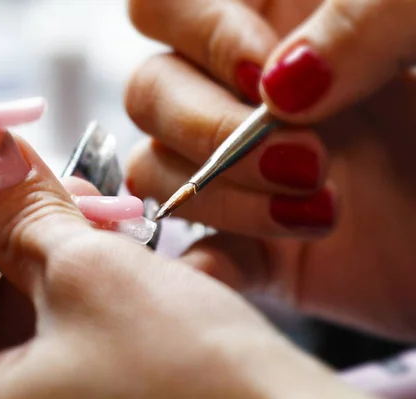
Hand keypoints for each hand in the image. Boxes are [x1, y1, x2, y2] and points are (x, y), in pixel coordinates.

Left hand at [0, 132, 369, 398]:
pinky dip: (101, 314)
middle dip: (28, 249)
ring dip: (71, 277)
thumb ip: (26, 217)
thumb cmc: (196, 385)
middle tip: (63, 200)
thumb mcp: (95, 279)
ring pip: (39, 337)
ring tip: (111, 232)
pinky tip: (139, 280)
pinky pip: (82, 361)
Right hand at [125, 0, 415, 339]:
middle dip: (208, 125)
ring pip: (154, 169)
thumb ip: (357, 19)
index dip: (196, 32)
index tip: (264, 71)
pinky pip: (194, 254)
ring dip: (219, 192)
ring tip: (319, 204)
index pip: (165, 5)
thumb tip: (279, 89)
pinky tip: (254, 261)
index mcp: (272, 21)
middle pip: (147, 91)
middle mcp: (240, 96)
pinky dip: (202, 266)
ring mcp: (240, 174)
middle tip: (305, 152)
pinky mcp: (255, 249)